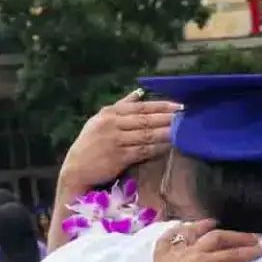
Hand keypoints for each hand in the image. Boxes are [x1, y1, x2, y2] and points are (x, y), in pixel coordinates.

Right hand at [58, 91, 181, 197]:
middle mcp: (113, 124)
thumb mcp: (100, 119)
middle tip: (186, 116)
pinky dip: (157, 148)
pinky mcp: (119, 157)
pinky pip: (142, 151)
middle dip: (167, 117)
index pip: (141, 107)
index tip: (179, 105)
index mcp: (110, 113)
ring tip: (182, 130)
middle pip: (146, 119)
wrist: (76, 168)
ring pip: (146, 134)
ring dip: (165, 132)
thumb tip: (140, 92)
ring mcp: (116, 140)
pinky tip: (169, 146)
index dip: (161, 105)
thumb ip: (121, 105)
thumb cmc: (90, 144)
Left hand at [139, 224, 261, 261]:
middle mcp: (189, 251)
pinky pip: (166, 240)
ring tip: (214, 222)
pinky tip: (180, 228)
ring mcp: (174, 253)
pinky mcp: (161, 259)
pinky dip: (174, 232)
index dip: (249, 251)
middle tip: (251, 236)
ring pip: (191, 232)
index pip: (231, 254)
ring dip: (204, 225)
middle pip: (216, 238)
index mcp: (204, 261)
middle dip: (236, 236)